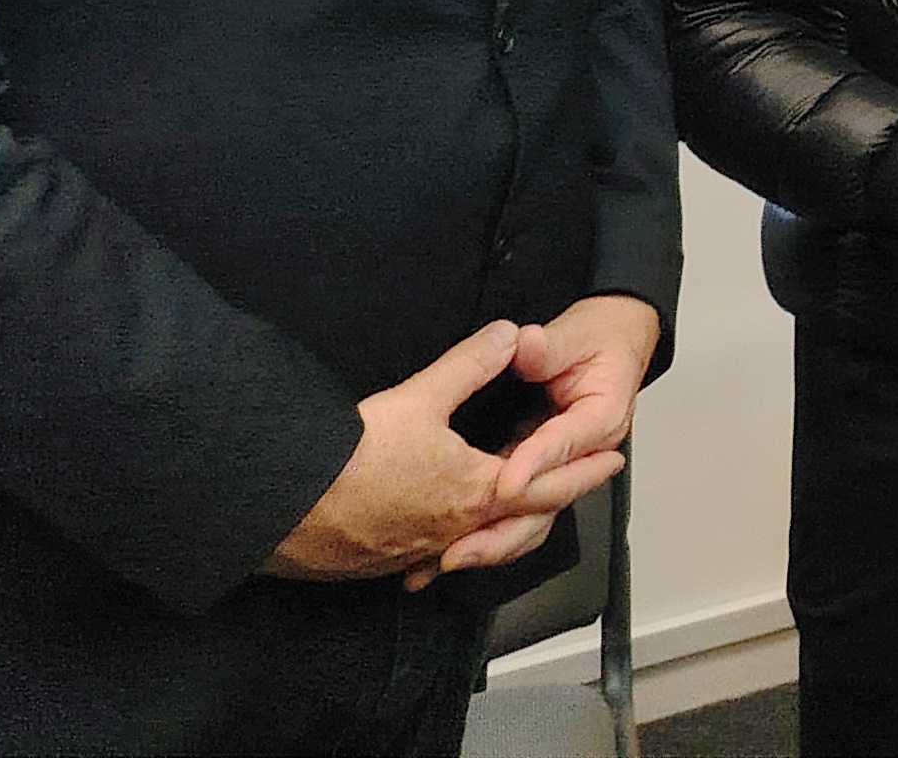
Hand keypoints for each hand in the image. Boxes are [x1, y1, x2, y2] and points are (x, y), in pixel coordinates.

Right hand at [266, 321, 619, 585]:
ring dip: (514, 526)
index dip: (583, 469)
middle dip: (562, 496)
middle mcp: (455, 531)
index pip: (547, 482)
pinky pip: (437, 557)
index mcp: (475, 491)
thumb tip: (510, 333)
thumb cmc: (353, 457)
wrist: (283, 509)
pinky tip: (449, 543)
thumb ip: (471, 365)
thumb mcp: (420, 397)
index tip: (614, 461)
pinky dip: (460, 545)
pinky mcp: (383, 563)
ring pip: (483, 543)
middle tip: (589, 482)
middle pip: (524, 520)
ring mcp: (418, 553)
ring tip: (528, 511)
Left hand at [423, 296, 663, 586]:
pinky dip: (482, 531)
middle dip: (505, 527)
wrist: (610, 346)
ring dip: (491, 542)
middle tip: (465, 544)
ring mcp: (557, 469)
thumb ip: (548, 345)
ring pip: (530, 518)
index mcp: (600, 417)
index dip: (535, 463)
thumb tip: (526, 344)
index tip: (507, 482)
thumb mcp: (575, 335)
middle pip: (549, 501)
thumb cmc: (598, 342)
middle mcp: (582, 453)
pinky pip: (512, 511)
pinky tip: (446, 549)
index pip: (565, 444)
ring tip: (449, 558)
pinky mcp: (534, 474)